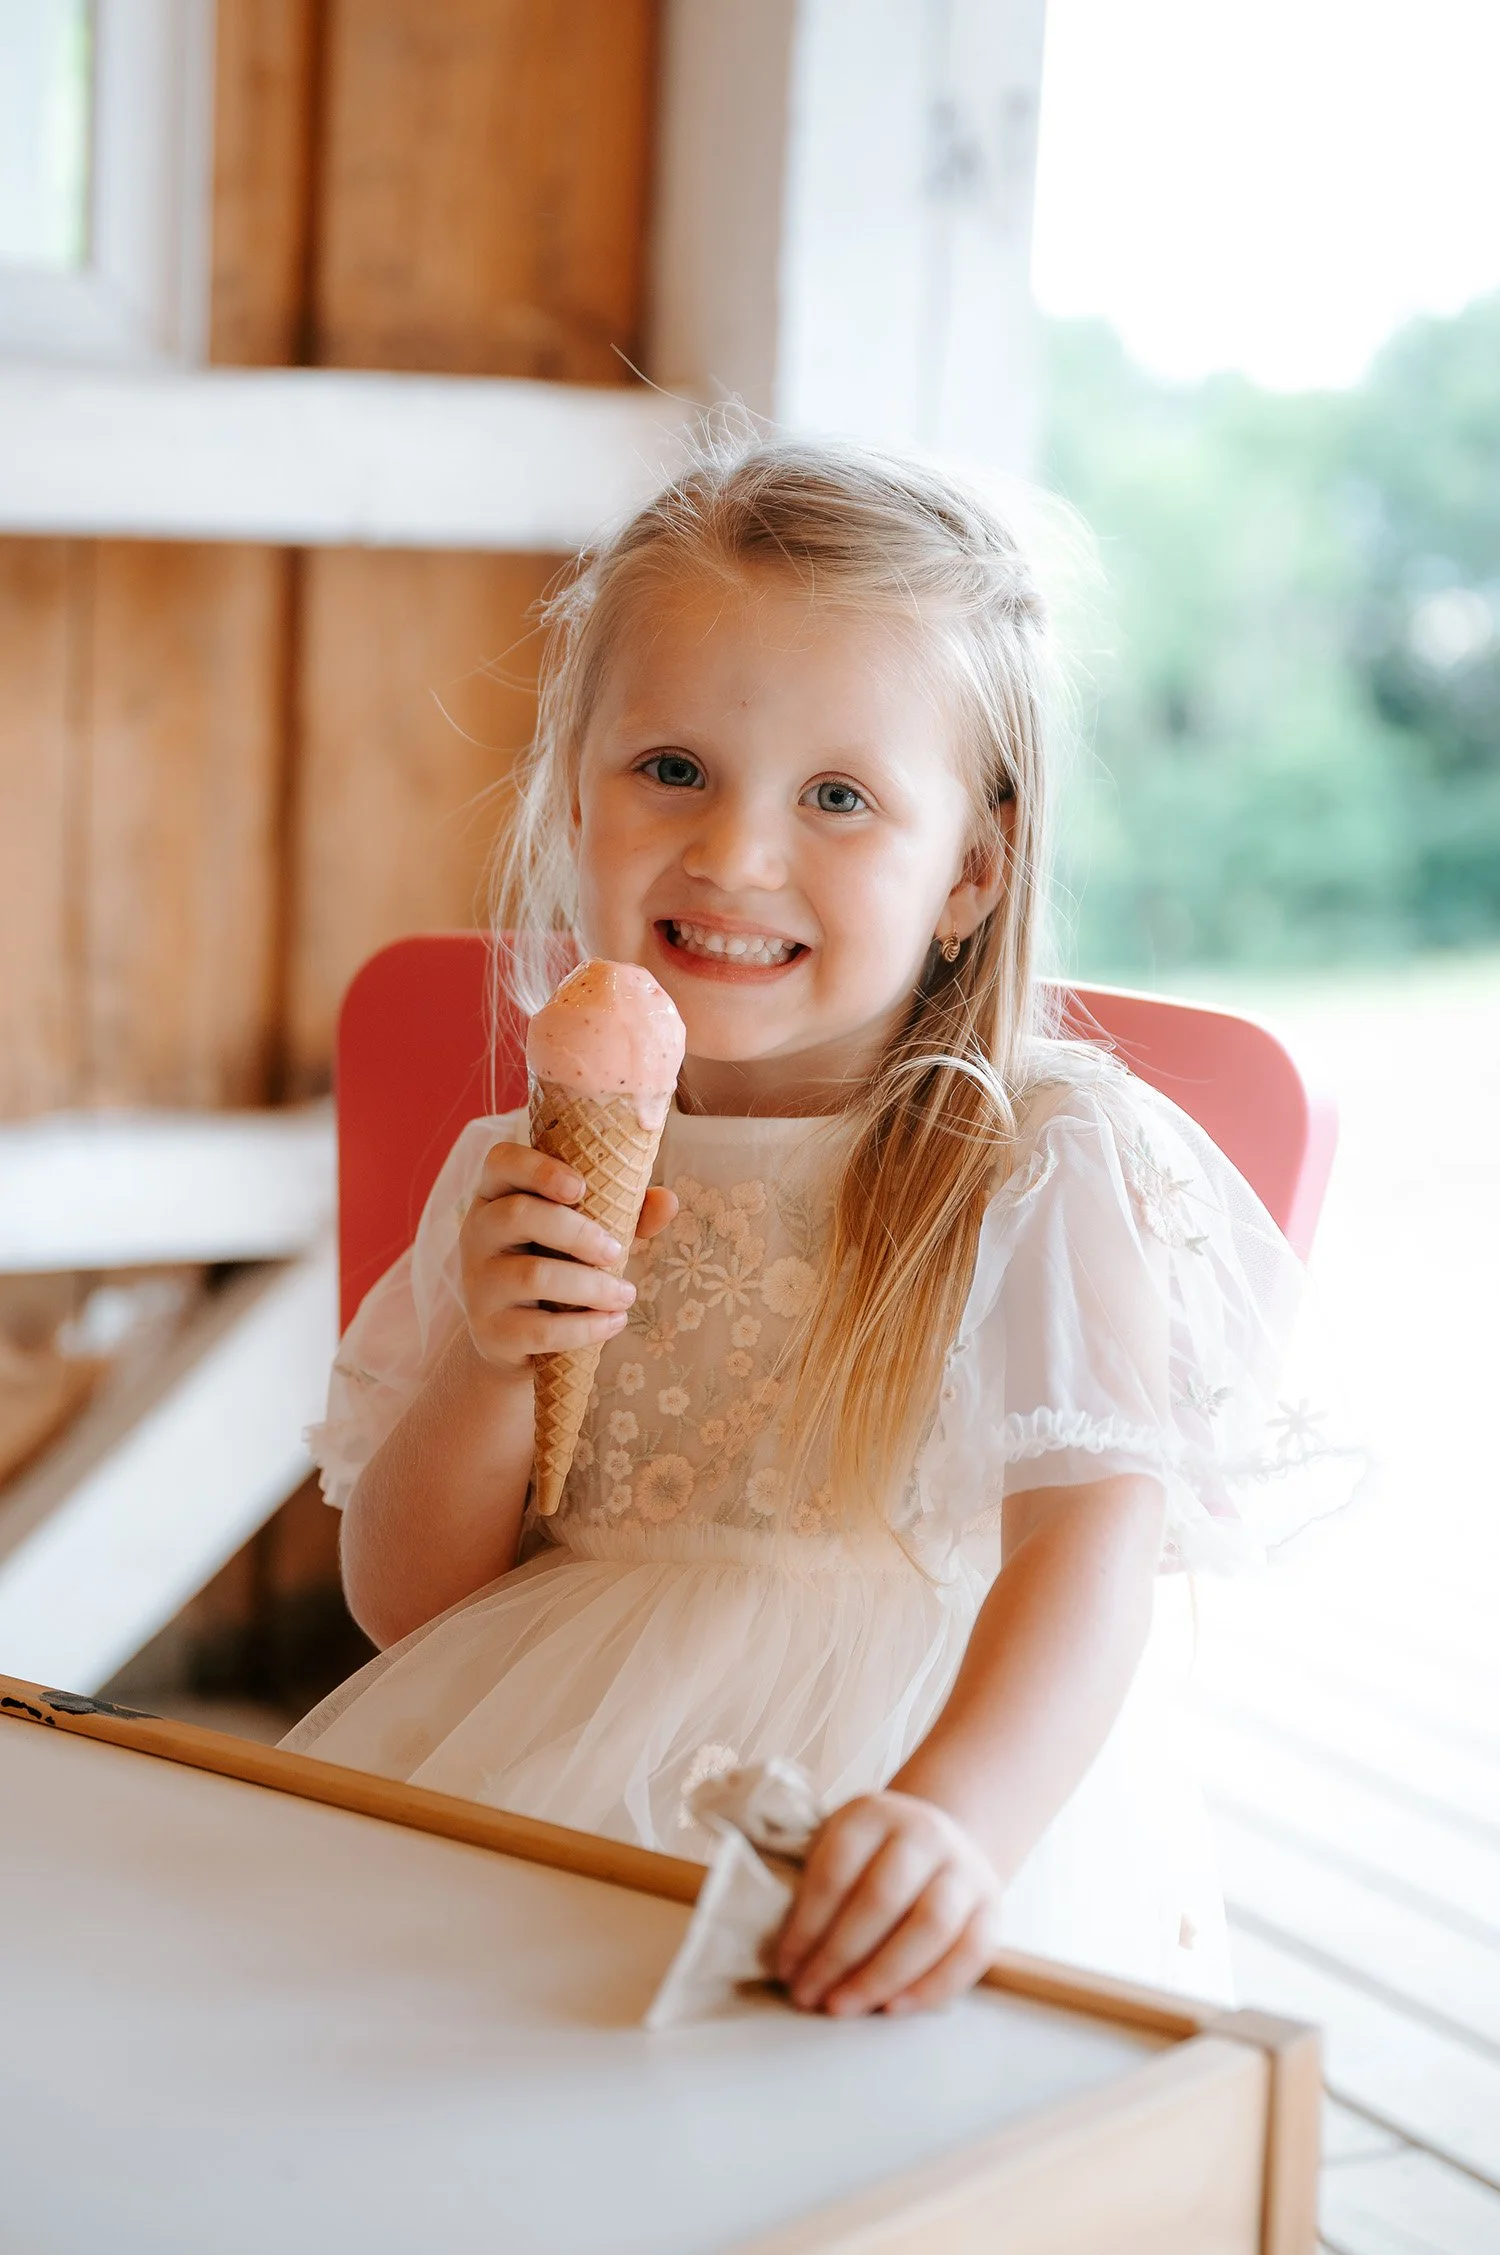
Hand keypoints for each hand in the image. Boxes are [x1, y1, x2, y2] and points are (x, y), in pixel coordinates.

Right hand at [457, 1141, 677, 1377]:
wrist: (514, 1337)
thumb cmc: (555, 1263)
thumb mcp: (584, 1232)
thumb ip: (624, 1211)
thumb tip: (667, 1200)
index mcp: (497, 1194)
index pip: (501, 1160)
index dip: (538, 1168)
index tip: (580, 1187)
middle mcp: (477, 1232)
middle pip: (519, 1215)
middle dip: (578, 1232)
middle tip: (616, 1251)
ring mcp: (478, 1283)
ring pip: (532, 1275)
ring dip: (592, 1286)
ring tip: (626, 1295)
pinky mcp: (491, 1330)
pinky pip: (539, 1329)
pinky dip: (585, 1327)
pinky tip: (614, 1322)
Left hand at [775, 1791, 1002, 2017]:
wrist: (941, 1841)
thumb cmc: (871, 1858)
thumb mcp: (839, 1847)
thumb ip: (815, 1886)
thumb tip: (787, 1957)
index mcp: (873, 1813)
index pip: (835, 1869)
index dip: (806, 1924)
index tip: (785, 1967)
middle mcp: (923, 1832)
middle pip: (881, 1899)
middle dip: (838, 1956)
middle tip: (807, 1995)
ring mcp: (964, 1869)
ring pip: (930, 1926)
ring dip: (880, 1976)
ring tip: (842, 2007)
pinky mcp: (992, 1908)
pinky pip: (970, 1953)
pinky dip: (930, 1987)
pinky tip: (891, 2009)